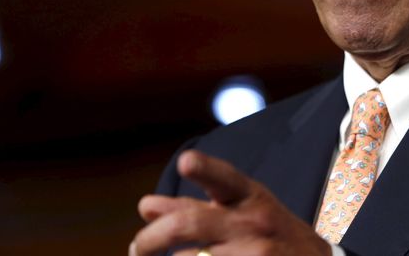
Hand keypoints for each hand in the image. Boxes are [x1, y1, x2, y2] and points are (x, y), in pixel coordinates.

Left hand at [130, 150, 332, 255]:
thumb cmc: (272, 236)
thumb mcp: (244, 211)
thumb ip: (197, 208)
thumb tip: (146, 206)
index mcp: (250, 196)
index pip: (226, 177)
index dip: (204, 168)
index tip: (185, 162)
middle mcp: (253, 223)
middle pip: (191, 224)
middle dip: (152, 237)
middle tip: (136, 247)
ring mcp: (254, 254)